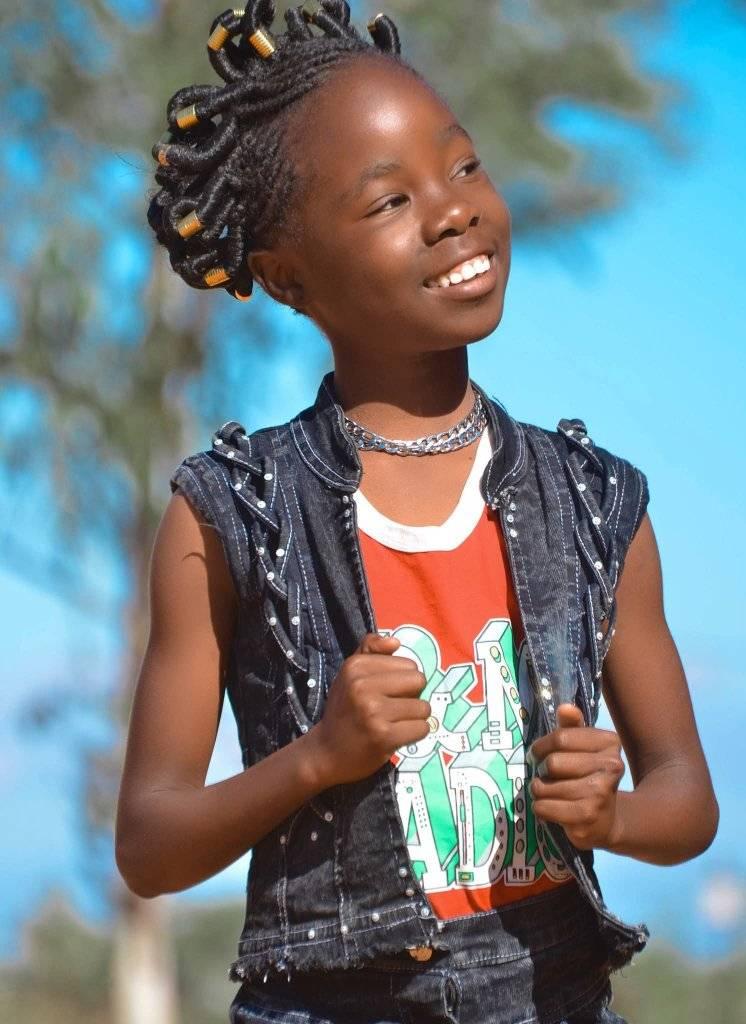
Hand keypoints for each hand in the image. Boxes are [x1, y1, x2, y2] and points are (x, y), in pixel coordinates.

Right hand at [308, 632, 431, 787]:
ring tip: (394, 723)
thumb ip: (370, 649)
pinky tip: (397, 737)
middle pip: (419, 681)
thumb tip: (396, 643)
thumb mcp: (349, 673)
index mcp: (355, 666)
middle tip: (394, 708)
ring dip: (414, 718)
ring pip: (423, 707)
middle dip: (412, 696)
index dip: (402, 679)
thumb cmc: (343, 710)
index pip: (408, 664)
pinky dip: (415, 734)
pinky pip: (422, 728)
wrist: (326, 753)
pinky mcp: (384, 736)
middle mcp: (362, 686)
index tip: (385, 693)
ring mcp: (373, 712)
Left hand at [527, 703, 624, 849]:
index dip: (541, 746)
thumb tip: (564, 708)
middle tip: (547, 776)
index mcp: (610, 742)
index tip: (539, 753)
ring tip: (550, 793)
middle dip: (542, 770)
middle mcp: (611, 766)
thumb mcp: (581, 748)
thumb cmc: (587, 776)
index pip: (560, 737)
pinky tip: (551, 807)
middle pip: (552, 762)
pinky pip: (544, 807)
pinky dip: (540, 807)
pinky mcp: (586, 817)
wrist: (605, 821)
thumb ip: (571, 727)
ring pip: (545, 786)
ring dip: (540, 790)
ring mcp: (600, 793)